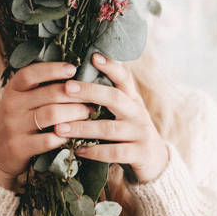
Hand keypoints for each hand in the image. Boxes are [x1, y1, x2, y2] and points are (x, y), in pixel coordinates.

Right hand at [0, 61, 95, 189]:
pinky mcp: (19, 148)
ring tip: (89, 113)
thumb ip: (38, 88)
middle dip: (75, 94)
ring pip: (52, 115)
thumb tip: (74, 73)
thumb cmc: (15, 121)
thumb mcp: (19, 100)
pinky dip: (65, 136)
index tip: (72, 68)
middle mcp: (11, 106)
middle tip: (93, 96)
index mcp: (13, 90)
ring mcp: (14, 127)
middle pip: (49, 94)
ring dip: (75, 113)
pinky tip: (77, 134)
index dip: (52, 69)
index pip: (31, 73)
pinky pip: (48, 140)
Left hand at [54, 52, 169, 183]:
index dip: (110, 66)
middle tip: (66, 87)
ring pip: (109, 128)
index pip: (123, 78)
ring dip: (83, 128)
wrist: (155, 159)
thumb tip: (75, 77)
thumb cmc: (129, 130)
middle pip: (114, 98)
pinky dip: (94, 152)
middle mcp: (137, 112)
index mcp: (131, 99)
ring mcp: (140, 133)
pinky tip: (78, 150)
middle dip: (89, 91)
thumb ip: (107, 97)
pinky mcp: (140, 154)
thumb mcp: (123, 111)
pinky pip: (114, 152)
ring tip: (60, 128)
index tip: (93, 56)